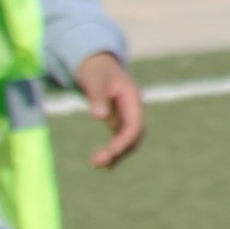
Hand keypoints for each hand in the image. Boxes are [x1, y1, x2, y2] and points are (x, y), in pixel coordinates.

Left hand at [73, 52, 146, 167]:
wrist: (97, 65)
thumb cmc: (96, 70)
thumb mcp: (94, 79)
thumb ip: (97, 96)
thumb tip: (99, 117)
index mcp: (132, 98)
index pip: (135, 125)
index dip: (125, 141)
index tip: (111, 153)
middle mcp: (134, 110)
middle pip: (134, 137)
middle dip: (119, 152)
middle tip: (97, 162)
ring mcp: (128, 117)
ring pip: (128, 142)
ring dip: (116, 155)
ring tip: (95, 164)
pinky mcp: (119, 123)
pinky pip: (120, 141)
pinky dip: (112, 152)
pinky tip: (99, 162)